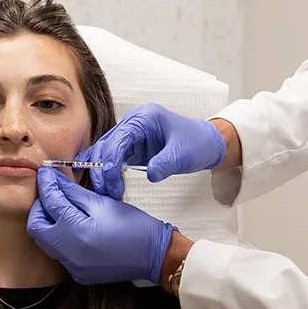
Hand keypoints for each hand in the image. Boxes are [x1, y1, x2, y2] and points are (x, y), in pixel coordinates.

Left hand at [27, 167, 174, 284]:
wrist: (155, 255)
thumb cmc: (133, 226)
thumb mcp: (103, 203)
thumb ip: (73, 192)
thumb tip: (53, 180)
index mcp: (76, 232)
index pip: (49, 203)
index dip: (46, 185)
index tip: (45, 173)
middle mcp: (69, 253)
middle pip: (37, 227)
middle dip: (40, 207)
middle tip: (51, 194)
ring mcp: (73, 267)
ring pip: (46, 242)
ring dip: (49, 224)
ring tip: (63, 209)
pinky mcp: (79, 275)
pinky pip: (60, 254)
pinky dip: (61, 240)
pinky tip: (75, 229)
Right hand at [78, 103, 226, 198]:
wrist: (205, 144)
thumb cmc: (196, 142)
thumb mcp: (182, 154)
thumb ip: (165, 164)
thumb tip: (150, 175)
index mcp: (144, 117)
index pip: (120, 136)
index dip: (111, 157)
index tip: (109, 176)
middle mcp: (133, 123)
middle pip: (107, 143)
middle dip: (102, 167)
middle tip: (108, 189)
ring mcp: (130, 135)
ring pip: (105, 152)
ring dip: (102, 172)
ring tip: (108, 191)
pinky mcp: (131, 148)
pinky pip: (111, 159)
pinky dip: (106, 171)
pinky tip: (104, 183)